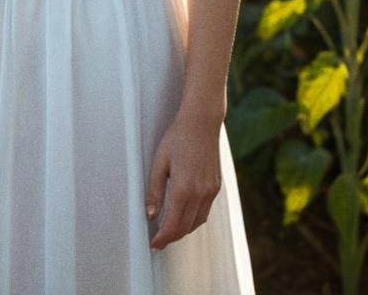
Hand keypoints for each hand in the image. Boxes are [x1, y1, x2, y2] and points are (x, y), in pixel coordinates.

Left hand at [145, 112, 221, 251]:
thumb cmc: (177, 138)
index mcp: (183, 188)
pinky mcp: (216, 187)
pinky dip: (194, 219)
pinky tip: (184, 216)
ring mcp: (210, 191)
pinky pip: (205, 211)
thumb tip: (150, 215)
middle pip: (185, 227)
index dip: (162, 238)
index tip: (153, 245)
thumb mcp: (159, 162)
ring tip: (169, 232)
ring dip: (183, 230)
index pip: (172, 224)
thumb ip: (155, 190)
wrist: (202, 123)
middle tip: (158, 242)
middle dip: (171, 237)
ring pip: (197, 222)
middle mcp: (200, 193)